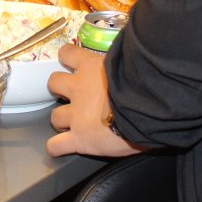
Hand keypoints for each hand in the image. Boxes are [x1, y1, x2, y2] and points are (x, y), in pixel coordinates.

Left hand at [46, 43, 144, 157]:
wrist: (148, 107)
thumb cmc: (146, 83)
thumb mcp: (132, 63)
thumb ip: (122, 61)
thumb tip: (128, 55)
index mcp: (91, 67)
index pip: (67, 53)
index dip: (68, 59)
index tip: (73, 64)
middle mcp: (78, 89)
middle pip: (54, 83)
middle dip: (60, 90)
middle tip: (73, 96)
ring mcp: (76, 116)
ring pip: (55, 117)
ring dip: (61, 120)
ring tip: (72, 125)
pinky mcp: (79, 139)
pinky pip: (56, 146)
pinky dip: (56, 148)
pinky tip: (60, 148)